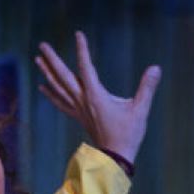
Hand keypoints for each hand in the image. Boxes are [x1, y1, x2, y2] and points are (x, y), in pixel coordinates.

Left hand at [35, 30, 160, 164]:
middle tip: (42, 45)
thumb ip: (147, 88)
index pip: (86, 68)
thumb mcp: (140, 110)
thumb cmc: (128, 135)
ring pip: (59, 88)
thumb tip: (156, 68)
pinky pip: (61, 102)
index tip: (78, 34)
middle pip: (63, 77)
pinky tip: (43, 86)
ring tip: (38, 60)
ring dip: (48, 73)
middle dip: (53, 60)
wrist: (114, 159)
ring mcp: (79, 110)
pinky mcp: (79, 117)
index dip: (82, 50)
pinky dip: (51, 93)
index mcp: (96, 96)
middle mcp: (83, 101)